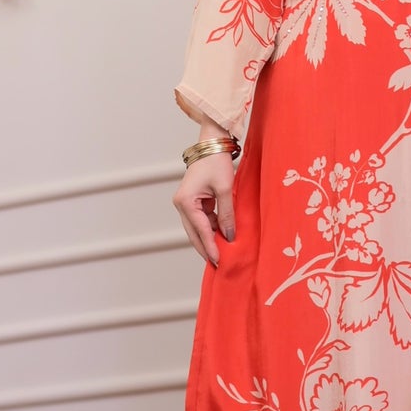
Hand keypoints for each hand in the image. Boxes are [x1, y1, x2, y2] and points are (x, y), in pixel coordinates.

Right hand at [173, 150, 235, 266]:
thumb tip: (230, 236)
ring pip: (196, 228)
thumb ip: (227, 214)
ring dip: (208, 240)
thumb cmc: (217, 163)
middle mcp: (181, 204)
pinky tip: (220, 238)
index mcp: (185, 202)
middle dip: (205, 248)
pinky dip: (210, 229)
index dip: (210, 247)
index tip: (219, 261)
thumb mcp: (225, 189)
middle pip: (193, 233)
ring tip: (220, 255)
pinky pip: (201, 220)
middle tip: (218, 265)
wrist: (211, 145)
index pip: (200, 230)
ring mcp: (185, 203)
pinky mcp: (192, 202)